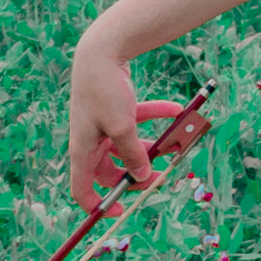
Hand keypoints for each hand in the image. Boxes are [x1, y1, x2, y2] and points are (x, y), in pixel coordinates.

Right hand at [69, 42, 161, 211]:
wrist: (101, 51)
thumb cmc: (104, 91)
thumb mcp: (122, 127)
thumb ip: (133, 154)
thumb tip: (142, 176)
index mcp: (83, 151)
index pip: (82, 189)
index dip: (98, 205)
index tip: (120, 210)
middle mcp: (90, 141)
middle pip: (112, 170)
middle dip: (137, 173)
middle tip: (160, 176)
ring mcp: (102, 125)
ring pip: (128, 145)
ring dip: (151, 146)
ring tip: (175, 146)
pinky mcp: (114, 109)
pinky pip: (136, 120)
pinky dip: (155, 116)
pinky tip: (177, 110)